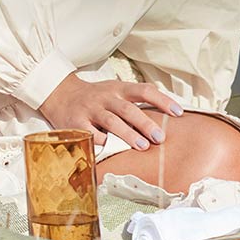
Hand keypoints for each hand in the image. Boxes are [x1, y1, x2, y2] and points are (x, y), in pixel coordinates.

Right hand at [37, 75, 182, 151]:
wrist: (60, 94)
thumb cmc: (97, 96)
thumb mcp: (116, 90)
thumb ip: (137, 99)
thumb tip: (169, 113)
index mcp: (119, 88)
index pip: (144, 90)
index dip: (162, 100)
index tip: (178, 112)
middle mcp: (106, 97)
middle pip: (128, 109)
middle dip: (145, 123)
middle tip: (160, 137)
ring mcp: (91, 110)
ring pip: (111, 122)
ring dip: (128, 135)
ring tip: (143, 146)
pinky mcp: (76, 123)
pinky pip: (91, 135)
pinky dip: (102, 143)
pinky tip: (112, 150)